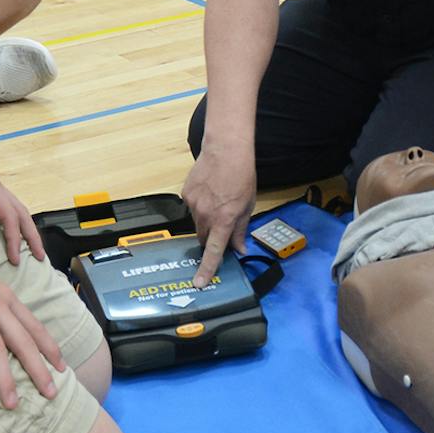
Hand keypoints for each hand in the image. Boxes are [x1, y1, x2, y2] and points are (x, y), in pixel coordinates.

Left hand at [0, 107, 45, 266]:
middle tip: (41, 257)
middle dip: (31, 235)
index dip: (15, 238)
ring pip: (13, 208)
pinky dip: (10, 220)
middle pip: (20, 211)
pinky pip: (1, 206)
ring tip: (30, 246)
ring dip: (23, 227)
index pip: (9, 215)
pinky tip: (5, 228)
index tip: (15, 260)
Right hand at [181, 144, 255, 285]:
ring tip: (218, 202)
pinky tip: (209, 193)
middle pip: (203, 239)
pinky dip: (199, 207)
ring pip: (197, 224)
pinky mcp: (185, 194)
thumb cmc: (242, 175)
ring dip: (206, 221)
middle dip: (211, 239)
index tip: (199, 283)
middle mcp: (206, 215)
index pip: (213, 251)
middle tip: (222, 227)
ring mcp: (193, 204)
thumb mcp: (248, 205)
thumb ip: (241, 229)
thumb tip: (239, 249)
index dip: (207, 269)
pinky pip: (191, 209)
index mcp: (224, 220)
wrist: (225, 149)